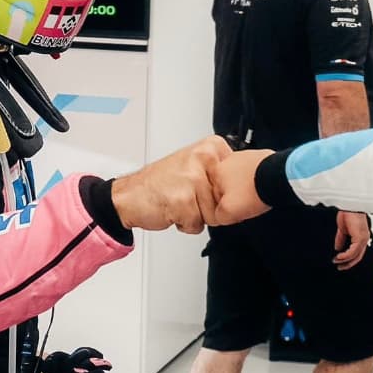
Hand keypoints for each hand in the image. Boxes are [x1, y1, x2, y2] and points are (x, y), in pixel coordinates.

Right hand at [111, 135, 230, 232]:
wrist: (129, 195)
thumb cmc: (161, 183)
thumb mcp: (195, 166)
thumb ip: (219, 173)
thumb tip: (244, 188)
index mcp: (210, 147)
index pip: (236, 180)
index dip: (220, 192)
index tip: (204, 186)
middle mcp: (203, 159)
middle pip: (226, 199)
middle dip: (209, 205)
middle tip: (187, 194)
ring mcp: (193, 179)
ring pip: (213, 214)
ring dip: (196, 215)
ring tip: (178, 200)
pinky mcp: (183, 200)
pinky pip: (197, 224)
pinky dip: (185, 223)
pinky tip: (171, 208)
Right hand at [211, 148, 272, 224]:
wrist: (280, 177)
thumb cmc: (255, 191)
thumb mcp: (229, 212)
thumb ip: (219, 215)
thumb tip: (220, 216)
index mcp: (217, 172)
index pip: (214, 194)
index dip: (225, 206)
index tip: (234, 212)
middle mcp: (230, 160)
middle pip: (229, 185)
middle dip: (236, 196)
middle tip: (247, 205)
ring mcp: (246, 156)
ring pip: (243, 178)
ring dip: (248, 188)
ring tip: (258, 197)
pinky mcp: (262, 156)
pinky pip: (257, 172)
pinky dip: (260, 180)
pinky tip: (265, 189)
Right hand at [333, 210, 369, 270]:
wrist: (349, 205)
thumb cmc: (348, 212)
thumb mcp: (343, 229)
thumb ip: (341, 239)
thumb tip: (337, 248)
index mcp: (361, 236)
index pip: (357, 252)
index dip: (349, 259)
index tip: (340, 262)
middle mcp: (364, 238)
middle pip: (358, 257)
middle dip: (348, 264)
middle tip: (339, 267)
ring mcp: (363, 238)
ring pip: (355, 255)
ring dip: (344, 260)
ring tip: (336, 261)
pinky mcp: (360, 238)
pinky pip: (353, 251)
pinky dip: (345, 256)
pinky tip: (339, 257)